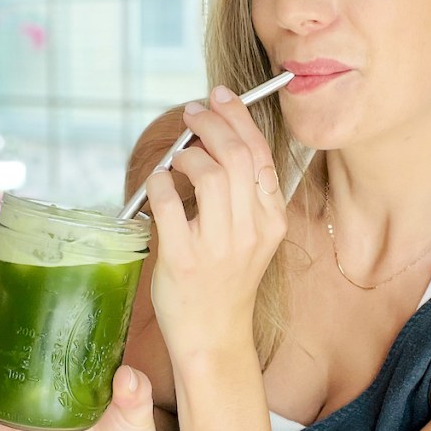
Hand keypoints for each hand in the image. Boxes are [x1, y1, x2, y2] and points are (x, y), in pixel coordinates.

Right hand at [0, 307, 163, 430]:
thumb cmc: (131, 430)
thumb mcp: (138, 411)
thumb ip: (136, 395)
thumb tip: (127, 376)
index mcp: (71, 357)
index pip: (40, 322)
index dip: (17, 305)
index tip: (2, 294)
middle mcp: (43, 375)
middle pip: (3, 344)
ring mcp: (27, 405)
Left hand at [144, 86, 286, 363]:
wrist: (213, 334)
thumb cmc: (227, 279)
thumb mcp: (252, 235)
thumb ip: (243, 191)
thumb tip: (218, 135)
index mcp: (272, 221)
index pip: (260, 155)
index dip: (238, 118)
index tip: (220, 96)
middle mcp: (250, 231)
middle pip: (236, 156)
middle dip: (211, 122)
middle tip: (192, 113)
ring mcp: (218, 247)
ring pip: (208, 173)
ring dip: (187, 152)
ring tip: (179, 156)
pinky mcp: (182, 260)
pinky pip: (168, 202)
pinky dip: (159, 181)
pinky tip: (159, 181)